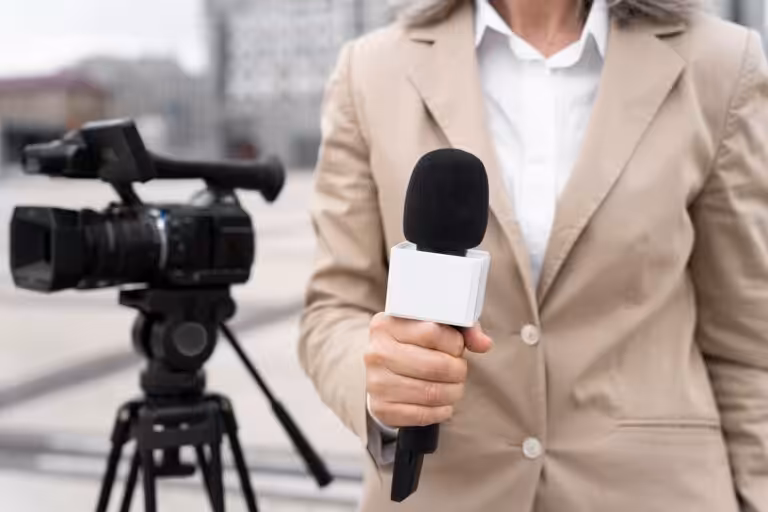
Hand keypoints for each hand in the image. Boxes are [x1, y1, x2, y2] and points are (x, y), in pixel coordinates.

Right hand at [365, 314, 492, 427]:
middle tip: (459, 370)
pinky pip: (423, 415)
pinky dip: (441, 411)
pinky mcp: (382, 409)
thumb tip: (484, 343)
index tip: (457, 347)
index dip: (455, 343)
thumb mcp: (434, 327)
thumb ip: (462, 329)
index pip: (432, 333)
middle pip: (435, 365)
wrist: (384, 371)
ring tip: (454, 386)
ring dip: (453, 392)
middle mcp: (376, 352)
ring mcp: (376, 383)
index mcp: (386, 325)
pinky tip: (443, 403)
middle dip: (458, 370)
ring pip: (432, 392)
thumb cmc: (413, 345)